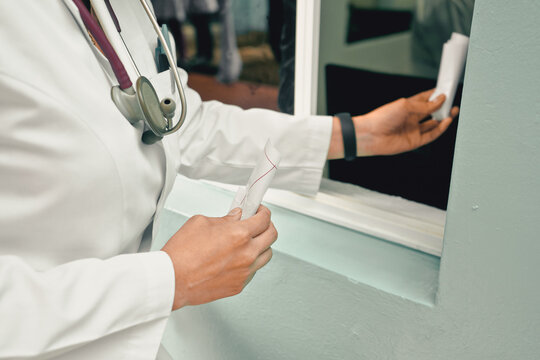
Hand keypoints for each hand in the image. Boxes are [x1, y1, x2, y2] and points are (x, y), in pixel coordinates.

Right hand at [162, 206, 276, 310]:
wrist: (172, 280)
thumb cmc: (182, 253)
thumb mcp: (201, 223)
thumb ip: (224, 219)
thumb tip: (236, 216)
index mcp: (239, 234)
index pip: (265, 219)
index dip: (263, 211)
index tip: (258, 210)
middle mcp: (246, 253)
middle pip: (272, 236)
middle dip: (267, 226)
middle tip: (257, 223)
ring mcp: (244, 272)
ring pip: (266, 255)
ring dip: (261, 245)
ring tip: (248, 241)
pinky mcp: (238, 286)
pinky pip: (253, 271)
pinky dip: (250, 262)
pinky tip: (237, 258)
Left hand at [327, 89, 458, 157]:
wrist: (370, 135)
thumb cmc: (382, 117)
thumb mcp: (405, 105)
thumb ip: (424, 105)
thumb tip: (440, 100)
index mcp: (407, 107)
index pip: (425, 99)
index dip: (436, 95)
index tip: (447, 90)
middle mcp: (411, 118)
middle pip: (431, 112)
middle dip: (443, 107)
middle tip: (453, 101)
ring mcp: (413, 130)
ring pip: (434, 124)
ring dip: (444, 118)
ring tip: (453, 110)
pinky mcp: (414, 141)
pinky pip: (431, 135)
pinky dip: (440, 129)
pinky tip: (446, 121)